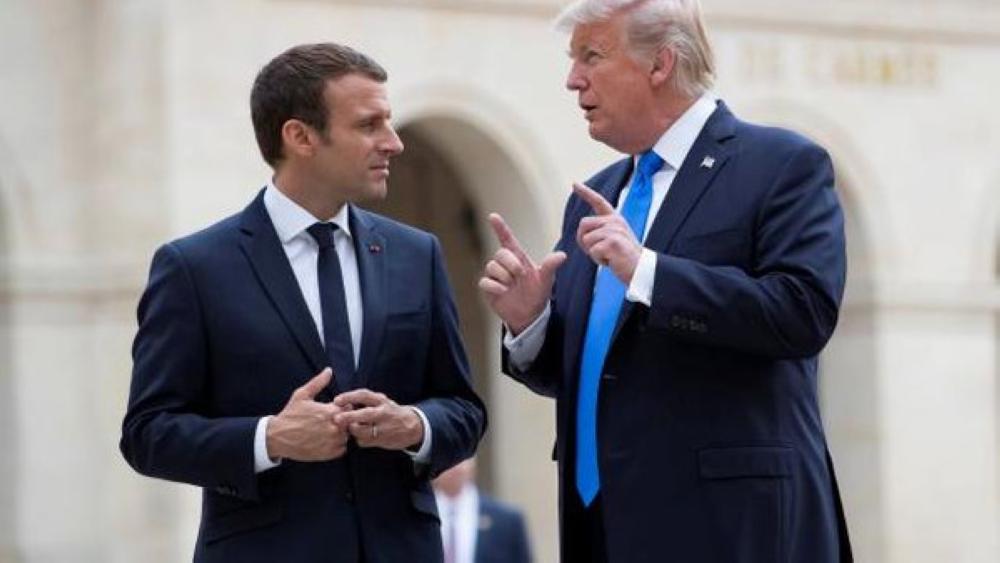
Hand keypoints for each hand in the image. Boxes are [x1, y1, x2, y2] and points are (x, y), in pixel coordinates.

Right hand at [265, 368, 349, 461]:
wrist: (277, 437)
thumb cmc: (290, 415)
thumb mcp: (302, 395)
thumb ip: (318, 382)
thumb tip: (329, 370)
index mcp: (329, 411)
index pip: (349, 407)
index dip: (344, 407)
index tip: (335, 409)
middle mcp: (333, 427)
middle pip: (350, 422)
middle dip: (344, 420)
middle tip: (332, 420)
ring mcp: (331, 442)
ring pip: (347, 436)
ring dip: (341, 433)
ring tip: (328, 430)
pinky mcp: (328, 454)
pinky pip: (342, 449)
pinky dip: (337, 445)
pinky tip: (326, 440)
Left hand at [333, 389, 423, 450]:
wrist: (411, 426)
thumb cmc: (390, 412)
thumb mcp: (380, 401)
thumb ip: (364, 401)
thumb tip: (340, 403)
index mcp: (381, 400)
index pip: (364, 395)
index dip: (349, 397)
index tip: (336, 400)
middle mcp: (383, 413)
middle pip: (364, 414)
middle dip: (349, 417)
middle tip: (336, 419)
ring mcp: (383, 428)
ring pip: (362, 430)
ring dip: (352, 430)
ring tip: (350, 427)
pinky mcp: (382, 440)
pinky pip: (364, 441)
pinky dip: (359, 439)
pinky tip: (361, 436)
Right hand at [478, 213, 566, 334]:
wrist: (528, 314)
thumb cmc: (537, 293)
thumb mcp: (546, 280)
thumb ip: (550, 266)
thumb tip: (562, 255)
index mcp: (518, 257)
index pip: (506, 238)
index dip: (500, 227)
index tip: (493, 216)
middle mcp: (504, 264)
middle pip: (500, 253)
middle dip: (511, 264)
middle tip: (521, 275)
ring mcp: (495, 275)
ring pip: (492, 267)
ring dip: (505, 277)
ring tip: (512, 286)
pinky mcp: (488, 287)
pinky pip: (485, 282)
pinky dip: (495, 287)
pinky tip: (504, 292)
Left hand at [574, 183, 642, 284]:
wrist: (642, 269)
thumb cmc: (625, 257)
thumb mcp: (614, 238)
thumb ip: (601, 230)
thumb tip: (583, 231)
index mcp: (615, 219)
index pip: (598, 201)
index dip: (586, 192)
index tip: (574, 184)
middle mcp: (615, 221)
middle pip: (583, 224)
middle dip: (583, 239)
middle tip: (597, 251)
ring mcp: (615, 231)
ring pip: (586, 239)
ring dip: (592, 252)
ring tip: (608, 256)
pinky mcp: (613, 243)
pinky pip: (593, 251)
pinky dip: (599, 260)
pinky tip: (611, 261)